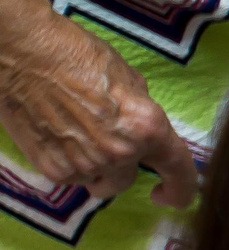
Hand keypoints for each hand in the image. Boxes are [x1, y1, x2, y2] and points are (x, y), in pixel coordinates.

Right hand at [0, 5, 196, 206]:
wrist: (25, 53)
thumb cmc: (77, 55)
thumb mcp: (129, 79)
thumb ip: (142, 112)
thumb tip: (143, 127)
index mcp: (147, 128)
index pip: (178, 170)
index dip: (181, 189)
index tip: (171, 196)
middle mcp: (121, 152)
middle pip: (127, 181)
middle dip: (121, 168)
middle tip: (103, 144)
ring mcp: (86, 164)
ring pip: (97, 181)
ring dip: (94, 168)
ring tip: (76, 135)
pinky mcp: (53, 169)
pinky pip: (70, 178)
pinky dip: (68, 165)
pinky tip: (58, 137)